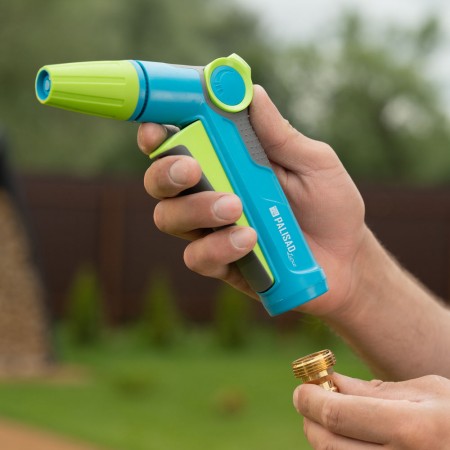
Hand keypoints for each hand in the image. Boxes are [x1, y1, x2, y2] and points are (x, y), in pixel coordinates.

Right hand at [137, 86, 367, 315]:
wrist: (347, 259)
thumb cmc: (330, 206)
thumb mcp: (313, 163)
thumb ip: (278, 134)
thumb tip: (250, 90)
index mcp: (228, 161)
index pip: (180, 141)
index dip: (159, 131)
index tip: (156, 126)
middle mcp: (211, 192)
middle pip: (160, 180)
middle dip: (165, 172)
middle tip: (191, 169)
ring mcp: (212, 229)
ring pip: (169, 218)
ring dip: (196, 209)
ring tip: (235, 207)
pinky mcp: (221, 262)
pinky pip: (198, 257)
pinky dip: (218, 247)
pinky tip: (249, 240)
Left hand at [294, 373, 449, 448]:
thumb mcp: (428, 393)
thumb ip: (375, 390)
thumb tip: (330, 382)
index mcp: (414, 429)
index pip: (337, 414)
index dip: (309, 399)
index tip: (302, 388)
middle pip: (328, 445)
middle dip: (310, 420)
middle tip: (308, 401)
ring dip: (323, 439)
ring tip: (329, 420)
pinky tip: (350, 439)